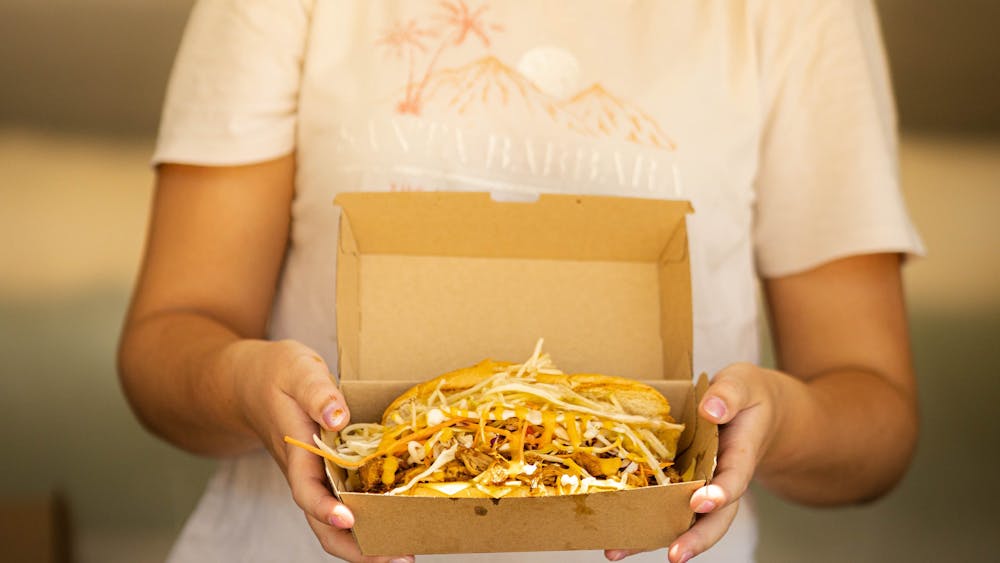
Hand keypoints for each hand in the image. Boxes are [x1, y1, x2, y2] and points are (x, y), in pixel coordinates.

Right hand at [232, 339, 414, 562]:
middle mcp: (307, 474)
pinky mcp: (329, 473)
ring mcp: (318, 477)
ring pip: (337, 522)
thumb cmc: (275, 373)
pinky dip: (371, 518)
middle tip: (401, 559)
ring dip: (368, 541)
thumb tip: (338, 417)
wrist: (250, 381)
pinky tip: (399, 520)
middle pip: (325, 525)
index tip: (348, 519)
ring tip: (408, 552)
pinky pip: (348, 503)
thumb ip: (317, 393)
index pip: (307, 492)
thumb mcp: (297, 371)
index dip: (326, 510)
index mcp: (297, 454)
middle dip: (358, 548)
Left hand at [605, 362, 780, 562]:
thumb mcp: (743, 384)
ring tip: (618, 552)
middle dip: (694, 539)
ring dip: (655, 538)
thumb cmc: (748, 394)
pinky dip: (643, 520)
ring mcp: (701, 485)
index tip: (702, 502)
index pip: (734, 481)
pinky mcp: (682, 483)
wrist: (752, 407)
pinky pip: (665, 505)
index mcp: (741, 456)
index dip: (719, 495)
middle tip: (674, 555)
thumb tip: (711, 409)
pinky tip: (613, 532)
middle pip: (714, 519)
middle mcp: (721, 480)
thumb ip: (729, 395)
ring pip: (684, 520)